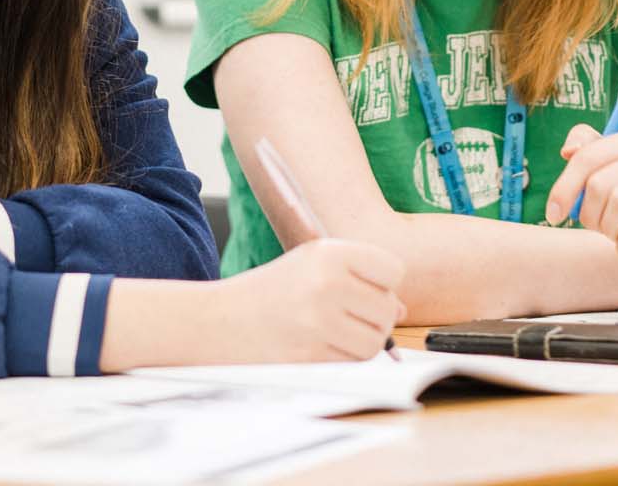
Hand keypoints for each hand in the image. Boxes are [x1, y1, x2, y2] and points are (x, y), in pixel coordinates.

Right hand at [210, 238, 405, 362]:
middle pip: (387, 310)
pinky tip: (317, 347)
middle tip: (343, 316)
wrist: (216, 321)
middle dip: (373, 318)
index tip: (363, 289)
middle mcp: (326, 283)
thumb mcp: (310, 266)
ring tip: (331, 333)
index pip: (393, 270)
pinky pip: (352, 364)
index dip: (383, 284)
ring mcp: (318, 322)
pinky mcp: (310, 356)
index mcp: (329, 253)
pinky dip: (342, 360)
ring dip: (360, 343)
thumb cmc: (268, 292)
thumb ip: (358, 279)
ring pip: (374, 342)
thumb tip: (400, 308)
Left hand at [545, 126, 617, 282]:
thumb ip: (584, 154)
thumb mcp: (606, 177)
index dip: (563, 188)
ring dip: (607, 228)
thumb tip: (568, 151)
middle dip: (588, 213)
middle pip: (599, 183)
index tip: (553, 214)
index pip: (586, 157)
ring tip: (616, 233)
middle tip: (596, 225)